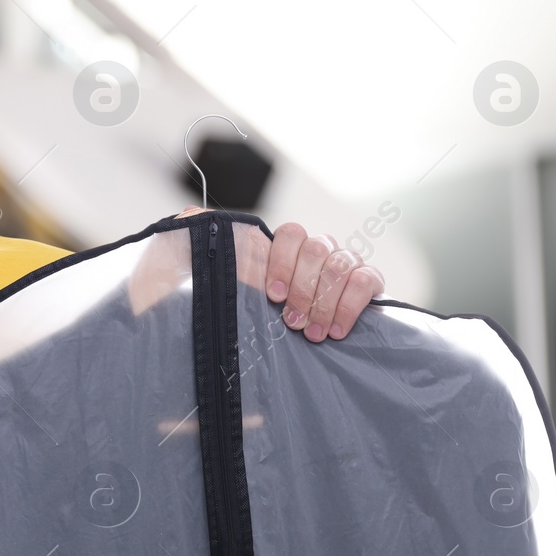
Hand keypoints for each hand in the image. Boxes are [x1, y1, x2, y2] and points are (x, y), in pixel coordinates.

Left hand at [176, 206, 385, 341]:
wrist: (304, 340)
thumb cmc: (261, 310)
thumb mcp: (230, 282)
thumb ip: (213, 249)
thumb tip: (188, 215)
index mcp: (288, 247)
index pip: (291, 233)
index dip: (282, 261)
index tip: (272, 294)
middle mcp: (318, 250)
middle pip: (317, 250)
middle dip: (304, 289)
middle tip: (292, 322)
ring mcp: (344, 263)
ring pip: (341, 265)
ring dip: (326, 302)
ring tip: (313, 334)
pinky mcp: (367, 281)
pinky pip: (367, 280)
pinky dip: (351, 305)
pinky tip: (337, 330)